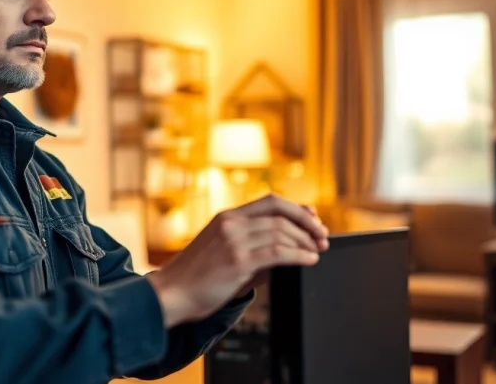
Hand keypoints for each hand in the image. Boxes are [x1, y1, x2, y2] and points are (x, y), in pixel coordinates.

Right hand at [147, 195, 328, 326]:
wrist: (172, 294)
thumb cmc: (196, 277)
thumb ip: (252, 246)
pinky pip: (278, 252)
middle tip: (323, 237)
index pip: (271, 201)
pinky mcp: (237, 260)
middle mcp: (231, 223)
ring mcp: (233, 240)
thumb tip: (288, 248)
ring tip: (318, 252)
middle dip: (307, 224)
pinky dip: (299, 255)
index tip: (314, 219)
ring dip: (306, 241)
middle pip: (280, 213)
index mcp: (227, 217)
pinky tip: (309, 260)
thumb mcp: (224, 252)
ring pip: (281, 231)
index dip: (297, 209)